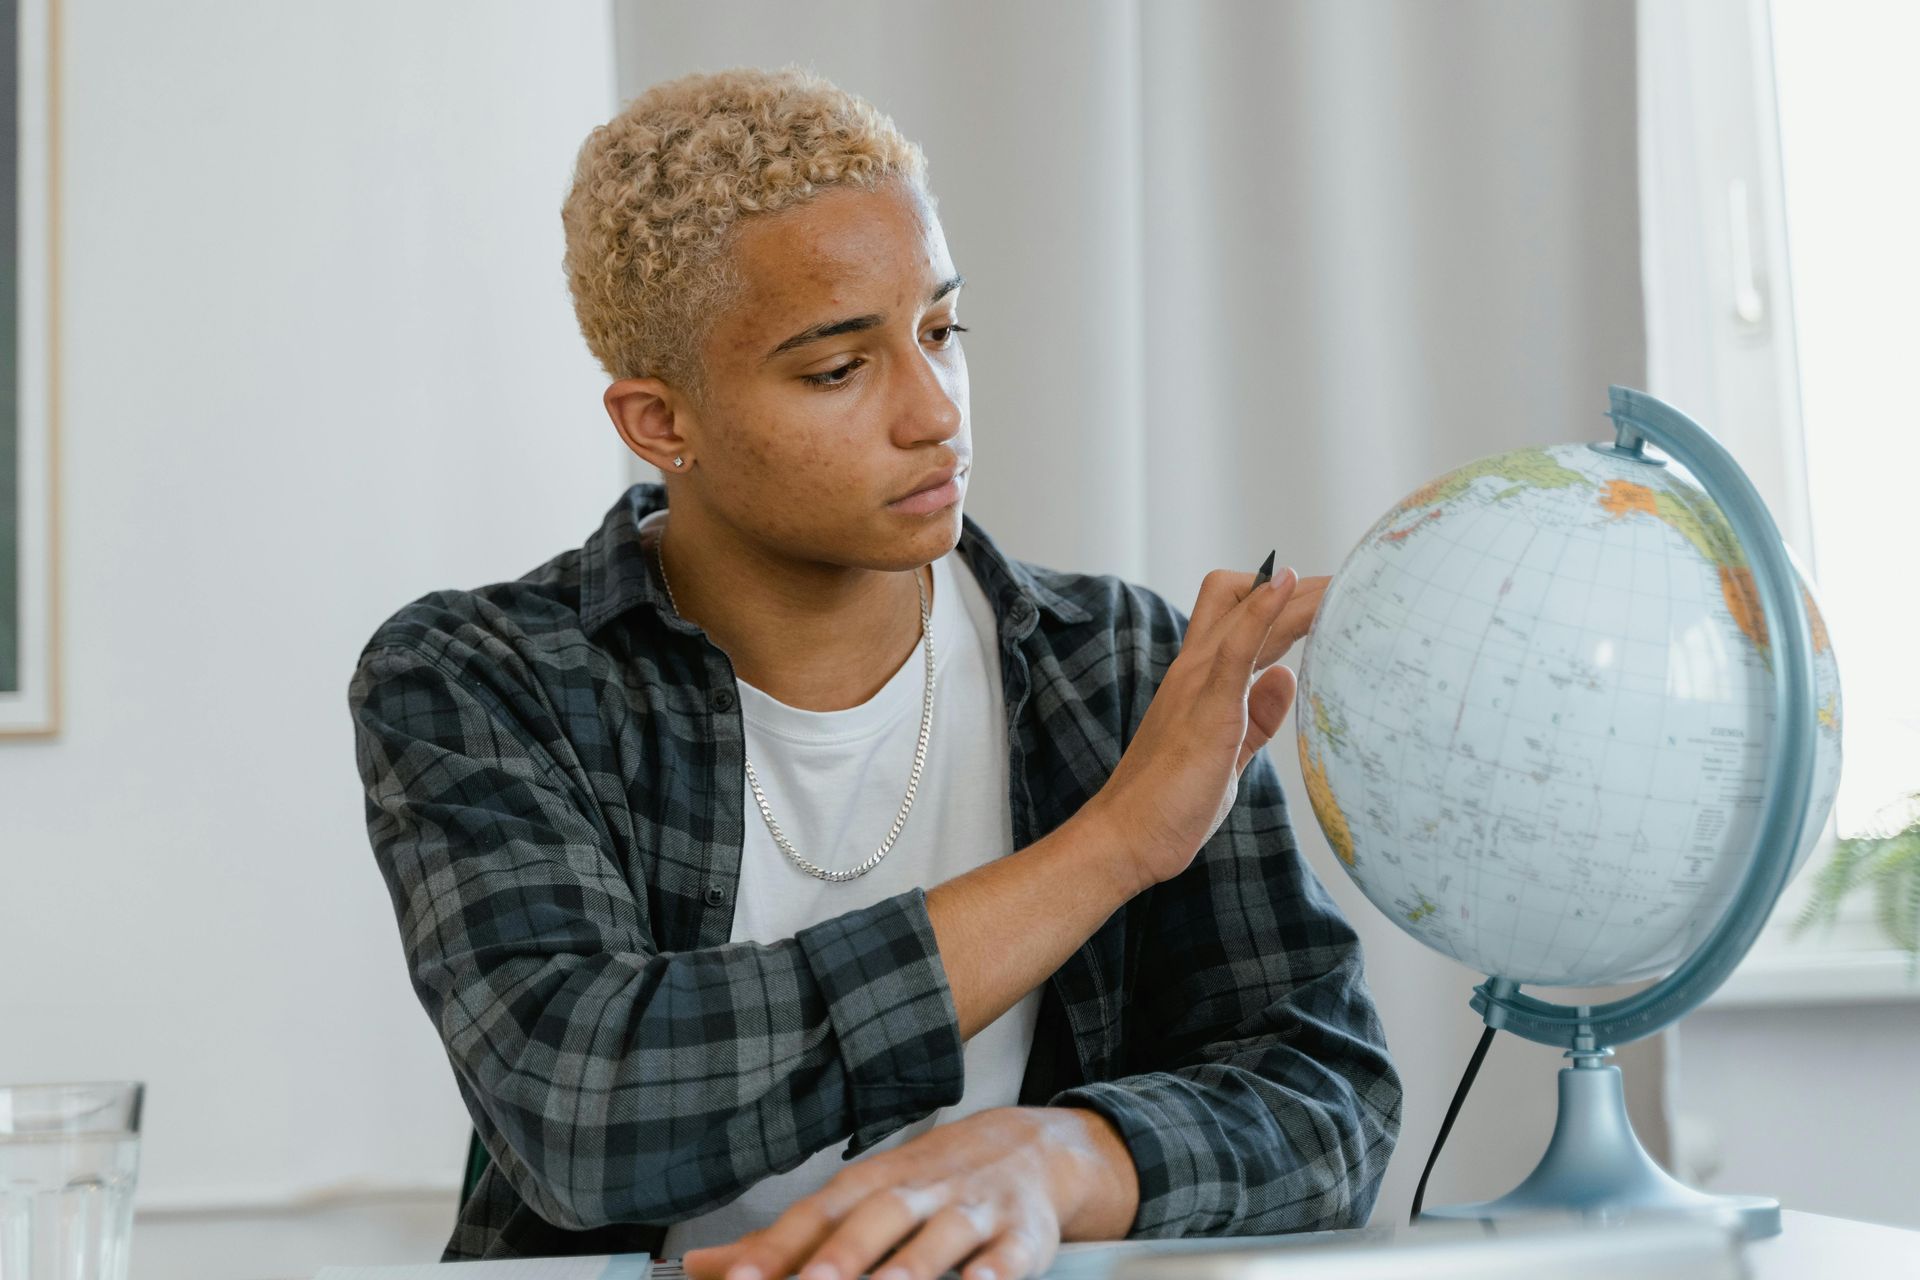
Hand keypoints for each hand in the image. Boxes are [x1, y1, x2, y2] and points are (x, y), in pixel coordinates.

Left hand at [680, 1108, 1137, 1279]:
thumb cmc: (926, 1184)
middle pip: (876, 1218)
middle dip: (843, 1256)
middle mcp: (918, 1192)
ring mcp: (972, 1210)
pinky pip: (1009, 1253)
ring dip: (914, 1264)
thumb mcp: (858, 1199)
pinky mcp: (1022, 1233)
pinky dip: (996, 1270)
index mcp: (869, 1187)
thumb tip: (699, 1266)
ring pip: (942, 1234)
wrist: (1030, 1147)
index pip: (816, 1215)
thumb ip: (784, 1240)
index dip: (776, 1249)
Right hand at [1086, 567, 1327, 891]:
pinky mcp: (1207, 706)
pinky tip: (1287, 586)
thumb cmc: (1171, 801)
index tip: (1327, 602)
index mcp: (1198, 678)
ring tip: (1342, 582)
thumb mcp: (1230, 751)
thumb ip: (1257, 715)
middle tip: (1351, 586)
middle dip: (1299, 588)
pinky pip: (1235, 645)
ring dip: (1296, 594)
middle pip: (1240, 595)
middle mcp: (1193, 668)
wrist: (1128, 835)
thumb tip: (1286, 678)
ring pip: (1243, 610)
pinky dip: (1262, 611)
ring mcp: (1196, 682)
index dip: (1282, 601)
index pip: (1238, 614)